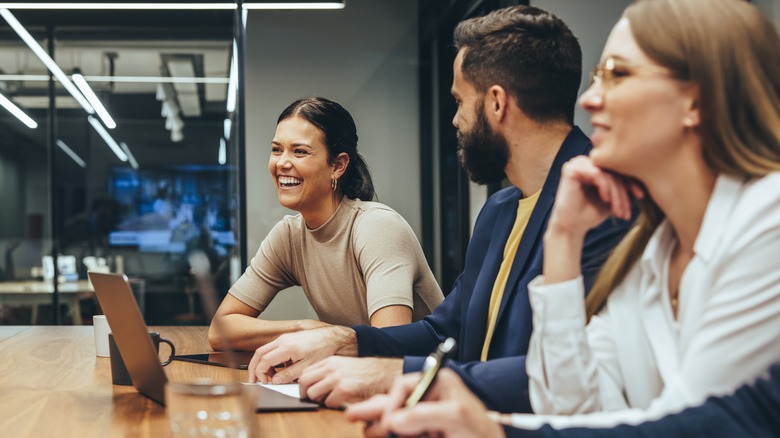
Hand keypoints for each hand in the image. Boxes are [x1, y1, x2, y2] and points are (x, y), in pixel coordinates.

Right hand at [247, 325, 356, 383]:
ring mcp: (285, 338)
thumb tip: (275, 381)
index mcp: (286, 347)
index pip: (264, 360)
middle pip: (259, 353)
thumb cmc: (323, 350)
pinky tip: (277, 369)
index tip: (263, 382)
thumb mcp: (307, 367)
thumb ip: (289, 374)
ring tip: (266, 377)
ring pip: (265, 349)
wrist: (333, 338)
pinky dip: (270, 358)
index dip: (260, 373)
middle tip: (253, 380)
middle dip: (254, 367)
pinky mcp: (288, 338)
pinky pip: (273, 348)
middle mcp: (283, 340)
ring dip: (261, 363)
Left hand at [299, 356, 401, 407]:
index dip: (304, 384)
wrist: (383, 373)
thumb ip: (328, 371)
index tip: (306, 391)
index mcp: (330, 361)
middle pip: (304, 382)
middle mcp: (331, 368)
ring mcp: (336, 378)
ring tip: (330, 399)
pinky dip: (333, 405)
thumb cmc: (364, 372)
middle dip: (305, 393)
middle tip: (313, 399)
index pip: (305, 373)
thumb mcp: (343, 365)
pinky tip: (342, 401)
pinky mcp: (344, 390)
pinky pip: (328, 403)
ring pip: (313, 393)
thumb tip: (312, 384)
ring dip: (319, 400)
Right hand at [346, 369, 504, 437]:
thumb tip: (395, 419)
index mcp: (440, 384)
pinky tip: (379, 433)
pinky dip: (393, 433)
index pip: (406, 385)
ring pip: (397, 420)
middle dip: (375, 410)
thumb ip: (425, 415)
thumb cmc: (484, 433)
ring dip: (379, 425)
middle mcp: (431, 399)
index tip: (390, 421)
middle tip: (352, 415)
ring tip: (362, 427)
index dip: (394, 402)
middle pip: (396, 402)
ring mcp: (428, 419)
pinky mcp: (427, 434)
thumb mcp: (457, 418)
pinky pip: (404, 432)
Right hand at [548, 156, 642, 237]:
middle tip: (625, 211)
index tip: (640, 196)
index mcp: (594, 167)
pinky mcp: (571, 169)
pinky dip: (605, 187)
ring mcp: (577, 164)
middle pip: (613, 171)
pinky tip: (605, 200)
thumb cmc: (589, 214)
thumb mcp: (612, 198)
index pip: (617, 169)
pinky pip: (596, 174)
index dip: (631, 182)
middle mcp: (585, 162)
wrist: (572, 228)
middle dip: (623, 192)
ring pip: (606, 173)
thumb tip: (644, 178)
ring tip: (616, 210)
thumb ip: (622, 186)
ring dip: (615, 193)